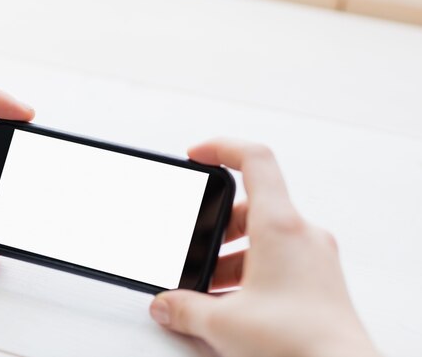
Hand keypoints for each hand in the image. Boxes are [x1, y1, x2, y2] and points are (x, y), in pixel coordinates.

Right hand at [149, 140, 379, 356]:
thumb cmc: (299, 344)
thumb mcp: (223, 323)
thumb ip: (184, 308)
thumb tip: (165, 304)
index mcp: (280, 227)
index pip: (255, 159)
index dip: (221, 148)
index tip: (196, 156)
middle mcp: (302, 234)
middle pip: (252, 205)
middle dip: (216, 226)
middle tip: (195, 249)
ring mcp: (315, 257)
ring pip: (265, 236)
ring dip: (232, 254)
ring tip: (210, 289)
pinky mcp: (319, 279)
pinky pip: (280, 258)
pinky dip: (252, 270)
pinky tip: (234, 304)